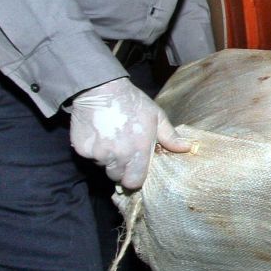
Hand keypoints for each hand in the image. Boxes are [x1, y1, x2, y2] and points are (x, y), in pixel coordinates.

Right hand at [68, 77, 189, 189]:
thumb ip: (170, 136)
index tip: (134, 168)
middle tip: (122, 150)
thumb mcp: (156, 116)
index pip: (134, 182)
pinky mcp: (82, 149)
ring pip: (103, 166)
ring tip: (111, 137)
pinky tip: (98, 133)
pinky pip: (89, 156)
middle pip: (117, 176)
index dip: (134, 177)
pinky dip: (93, 149)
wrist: (101, 89)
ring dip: (107, 157)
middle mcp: (118, 156)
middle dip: (120, 167)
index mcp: (138, 152)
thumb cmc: (132, 102)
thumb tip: (187, 148)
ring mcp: (99, 154)